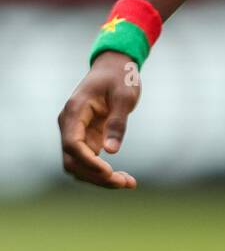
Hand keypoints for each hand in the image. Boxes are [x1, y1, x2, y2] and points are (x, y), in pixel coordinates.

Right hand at [58, 51, 140, 188]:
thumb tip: (111, 151)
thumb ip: (117, 122)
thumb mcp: (124, 96)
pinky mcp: (86, 139)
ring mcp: (76, 133)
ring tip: (128, 183)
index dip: (88, 162)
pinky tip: (124, 179)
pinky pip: (89, 162)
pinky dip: (103, 173)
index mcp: (75, 110)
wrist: (115, 66)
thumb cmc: (120, 77)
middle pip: (73, 161)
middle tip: (125, 183)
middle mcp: (70, 124)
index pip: (73, 144)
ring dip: (99, 179)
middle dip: (96, 176)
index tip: (109, 172)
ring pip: (79, 166)